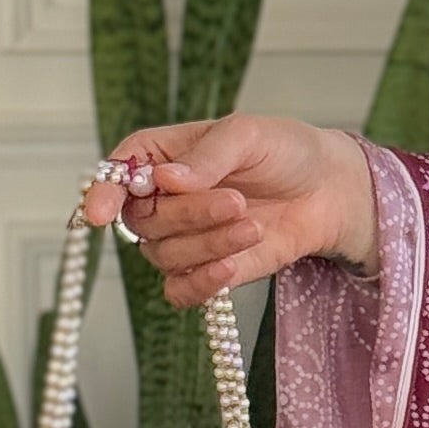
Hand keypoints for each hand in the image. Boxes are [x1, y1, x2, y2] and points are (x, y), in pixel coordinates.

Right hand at [83, 115, 376, 304]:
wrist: (329, 191)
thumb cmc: (284, 151)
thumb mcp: (247, 135)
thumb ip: (207, 156)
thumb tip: (166, 179)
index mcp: (159, 156)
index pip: (114, 175)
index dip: (101, 193)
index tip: (99, 212)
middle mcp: (162, 198)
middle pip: (141, 221)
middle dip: (188, 215)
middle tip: (236, 200)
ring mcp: (182, 238)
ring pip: (163, 256)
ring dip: (208, 243)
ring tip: (253, 224)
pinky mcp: (207, 270)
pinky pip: (180, 291)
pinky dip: (201, 283)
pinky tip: (231, 266)